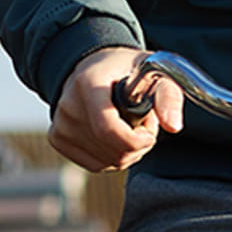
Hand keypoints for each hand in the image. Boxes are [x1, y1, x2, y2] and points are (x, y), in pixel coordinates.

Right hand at [51, 47, 179, 173]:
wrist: (96, 66)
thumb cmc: (129, 70)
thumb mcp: (155, 73)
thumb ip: (168, 97)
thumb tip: (174, 126)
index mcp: (89, 83)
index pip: (107, 129)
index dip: (136, 140)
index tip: (150, 133)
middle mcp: (68, 104)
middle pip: (111, 149)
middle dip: (138, 144)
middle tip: (144, 122)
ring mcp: (60, 123)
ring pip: (106, 162)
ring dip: (128, 151)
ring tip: (130, 125)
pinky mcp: (57, 138)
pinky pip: (95, 165)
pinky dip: (113, 157)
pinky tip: (116, 136)